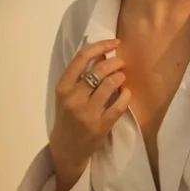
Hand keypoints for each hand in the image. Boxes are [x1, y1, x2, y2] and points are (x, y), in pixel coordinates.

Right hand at [49, 38, 130, 187]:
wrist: (66, 148)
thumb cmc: (68, 115)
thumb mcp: (68, 93)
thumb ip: (81, 73)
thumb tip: (103, 52)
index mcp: (63, 87)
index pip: (82, 58)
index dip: (101, 46)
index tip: (115, 42)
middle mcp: (73, 98)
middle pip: (100, 70)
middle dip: (116, 62)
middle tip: (121, 63)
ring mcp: (87, 113)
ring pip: (111, 84)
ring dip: (121, 76)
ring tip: (122, 77)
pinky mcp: (101, 126)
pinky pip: (120, 104)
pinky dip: (126, 94)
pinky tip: (126, 92)